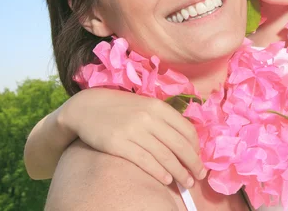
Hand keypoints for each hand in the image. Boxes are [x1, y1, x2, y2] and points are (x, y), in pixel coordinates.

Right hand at [60, 88, 205, 187]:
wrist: (87, 107)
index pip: (186, 129)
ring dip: (180, 172)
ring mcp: (134, 131)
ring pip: (165, 156)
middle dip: (193, 163)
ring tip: (187, 183)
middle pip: (179, 145)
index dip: (196, 147)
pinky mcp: (119, 144)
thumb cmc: (120, 108)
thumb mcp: (145, 105)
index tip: (199, 158)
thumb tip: (186, 140)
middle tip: (200, 175)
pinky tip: (167, 180)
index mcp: (158, 107)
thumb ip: (164, 119)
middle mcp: (149, 118)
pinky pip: (145, 161)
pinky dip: (159, 172)